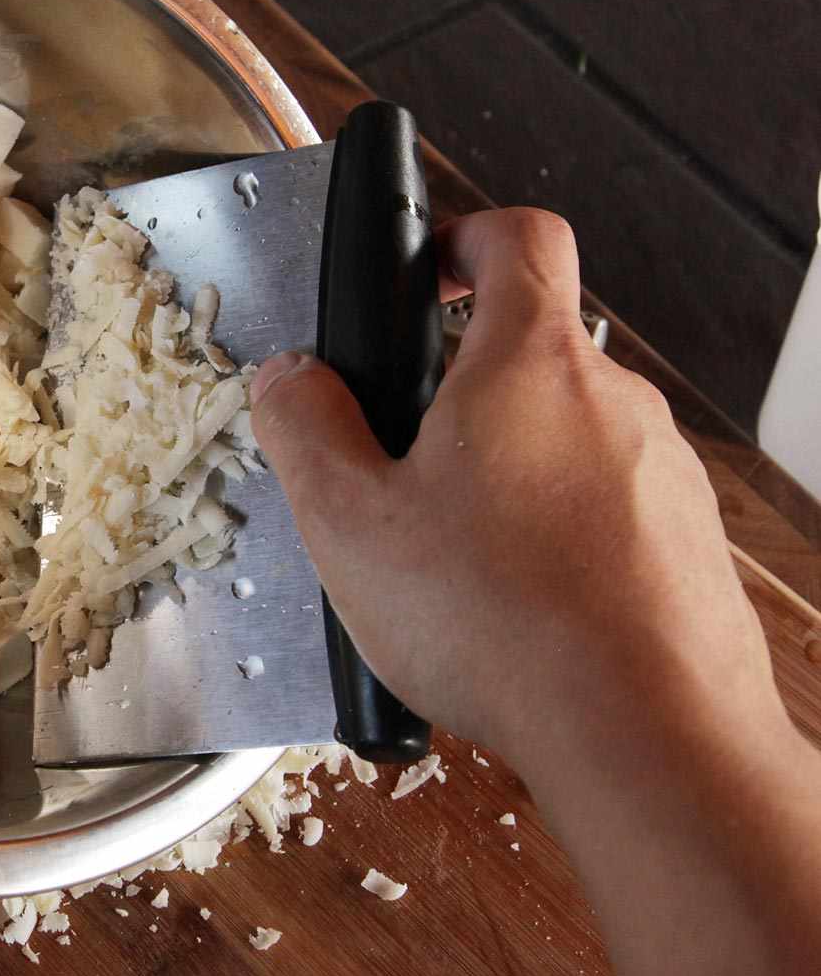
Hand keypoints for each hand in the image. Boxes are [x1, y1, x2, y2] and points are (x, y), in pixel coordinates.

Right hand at [250, 207, 773, 765]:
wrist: (648, 740)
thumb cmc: (502, 621)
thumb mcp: (351, 521)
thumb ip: (305, 429)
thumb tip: (289, 377)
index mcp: (529, 364)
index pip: (518, 237)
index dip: (467, 235)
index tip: (431, 270)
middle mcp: (613, 402)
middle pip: (534, 352)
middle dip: (463, 394)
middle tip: (402, 464)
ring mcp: (663, 474)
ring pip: (568, 439)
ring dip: (509, 474)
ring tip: (454, 559)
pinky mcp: (686, 544)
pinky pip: (607, 510)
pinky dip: (557, 537)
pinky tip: (513, 611)